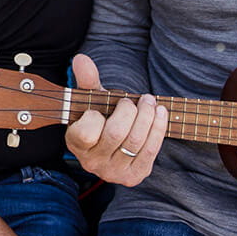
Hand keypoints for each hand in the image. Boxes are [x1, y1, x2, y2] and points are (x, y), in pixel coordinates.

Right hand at [64, 54, 168, 186]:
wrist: (114, 143)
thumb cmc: (102, 116)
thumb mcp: (92, 99)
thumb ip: (86, 80)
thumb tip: (81, 59)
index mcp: (76, 144)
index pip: (86, 131)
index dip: (97, 115)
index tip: (102, 106)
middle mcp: (92, 163)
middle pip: (116, 134)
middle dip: (131, 111)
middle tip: (139, 98)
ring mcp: (113, 173)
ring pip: (135, 143)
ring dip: (148, 117)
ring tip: (151, 102)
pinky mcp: (133, 177)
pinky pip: (150, 151)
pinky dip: (158, 129)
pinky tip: (160, 113)